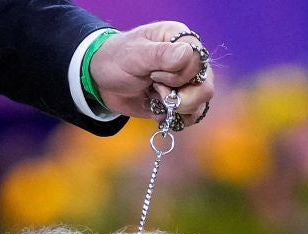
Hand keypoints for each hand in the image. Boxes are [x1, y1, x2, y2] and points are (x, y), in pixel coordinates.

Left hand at [90, 22, 215, 128]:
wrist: (101, 81)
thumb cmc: (117, 60)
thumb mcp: (135, 55)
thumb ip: (161, 55)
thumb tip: (188, 55)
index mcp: (181, 40)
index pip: (198, 62)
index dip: (178, 75)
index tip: (153, 75)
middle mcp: (189, 61)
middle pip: (205, 86)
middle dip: (181, 97)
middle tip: (156, 90)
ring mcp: (186, 83)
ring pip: (201, 103)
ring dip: (177, 108)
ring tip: (155, 100)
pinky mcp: (178, 102)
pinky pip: (191, 116)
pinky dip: (177, 120)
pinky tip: (158, 113)